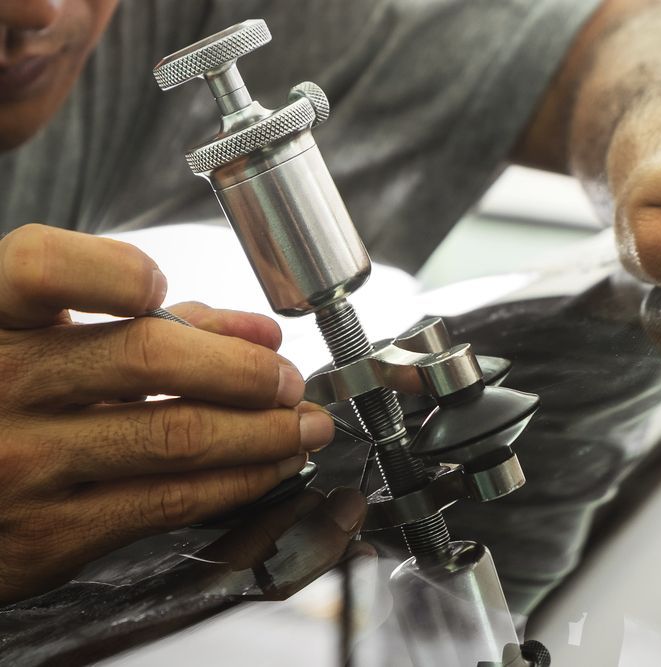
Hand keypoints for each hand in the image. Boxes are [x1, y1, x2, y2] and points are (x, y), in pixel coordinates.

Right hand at [0, 225, 333, 604]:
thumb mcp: (52, 342)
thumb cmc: (9, 401)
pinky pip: (170, 501)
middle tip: (288, 379)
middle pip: (148, 358)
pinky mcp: (51, 533)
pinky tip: (268, 465)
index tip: (158, 284)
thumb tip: (259, 333)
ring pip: (177, 437)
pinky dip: (239, 480)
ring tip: (301, 424)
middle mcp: (0, 386)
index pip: (44, 268)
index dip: (113, 269)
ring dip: (264, 431)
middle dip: (245, 369)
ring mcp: (23, 463)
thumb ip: (154, 325)